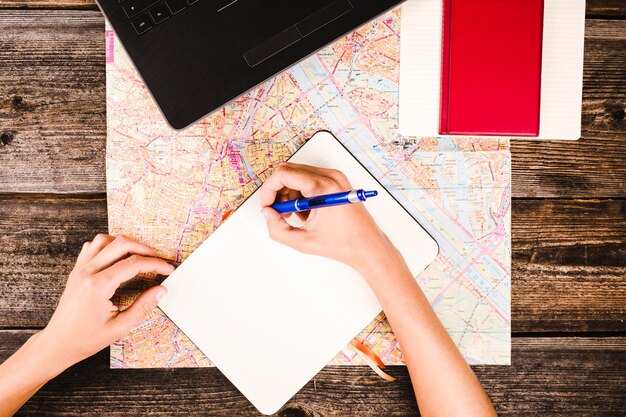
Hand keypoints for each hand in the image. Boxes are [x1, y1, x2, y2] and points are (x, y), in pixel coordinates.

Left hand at [37, 234, 173, 374]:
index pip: (134, 264)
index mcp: (98, 286)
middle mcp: (87, 272)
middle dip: (145, 249)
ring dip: (125, 243)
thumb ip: (143, 306)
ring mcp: (80, 269)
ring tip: (139, 255)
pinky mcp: (76, 271)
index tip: (168, 269)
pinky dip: (108, 246)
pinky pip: (92, 247)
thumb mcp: (119, 327)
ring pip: (105, 240)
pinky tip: (117, 257)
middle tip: (157, 259)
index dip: (156, 264)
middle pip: (121, 244)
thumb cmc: (85, 339)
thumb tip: (161, 290)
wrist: (57, 344)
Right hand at [259, 163, 400, 273]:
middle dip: (277, 192)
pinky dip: (300, 194)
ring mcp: (335, 177)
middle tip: (278, 213)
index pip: (283, 174)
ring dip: (289, 194)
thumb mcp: (303, 241)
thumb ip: (278, 229)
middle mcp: (330, 176)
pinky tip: (306, 213)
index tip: (266, 206)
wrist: (368, 247)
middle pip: (289, 171)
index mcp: (323, 187)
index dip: (269, 190)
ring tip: (294, 216)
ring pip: (297, 175)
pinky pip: (309, 180)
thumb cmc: (344, 244)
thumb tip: (267, 213)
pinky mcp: (336, 182)